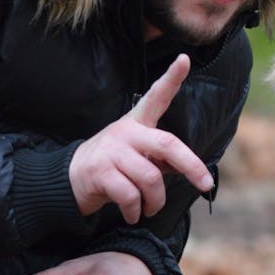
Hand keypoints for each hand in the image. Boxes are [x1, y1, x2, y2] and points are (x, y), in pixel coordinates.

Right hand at [69, 54, 213, 223]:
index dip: (171, 78)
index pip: (156, 97)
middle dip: (192, 166)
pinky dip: (136, 210)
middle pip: (167, 144)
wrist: (69, 180)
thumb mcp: (138, 156)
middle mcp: (125, 132)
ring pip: (150, 178)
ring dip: (156, 201)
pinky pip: (130, 196)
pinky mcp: (100, 172)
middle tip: (205, 184)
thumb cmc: (113, 166)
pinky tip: (133, 214)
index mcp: (136, 123)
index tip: (184, 59)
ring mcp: (111, 151)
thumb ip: (162, 158)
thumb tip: (191, 170)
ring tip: (150, 209)